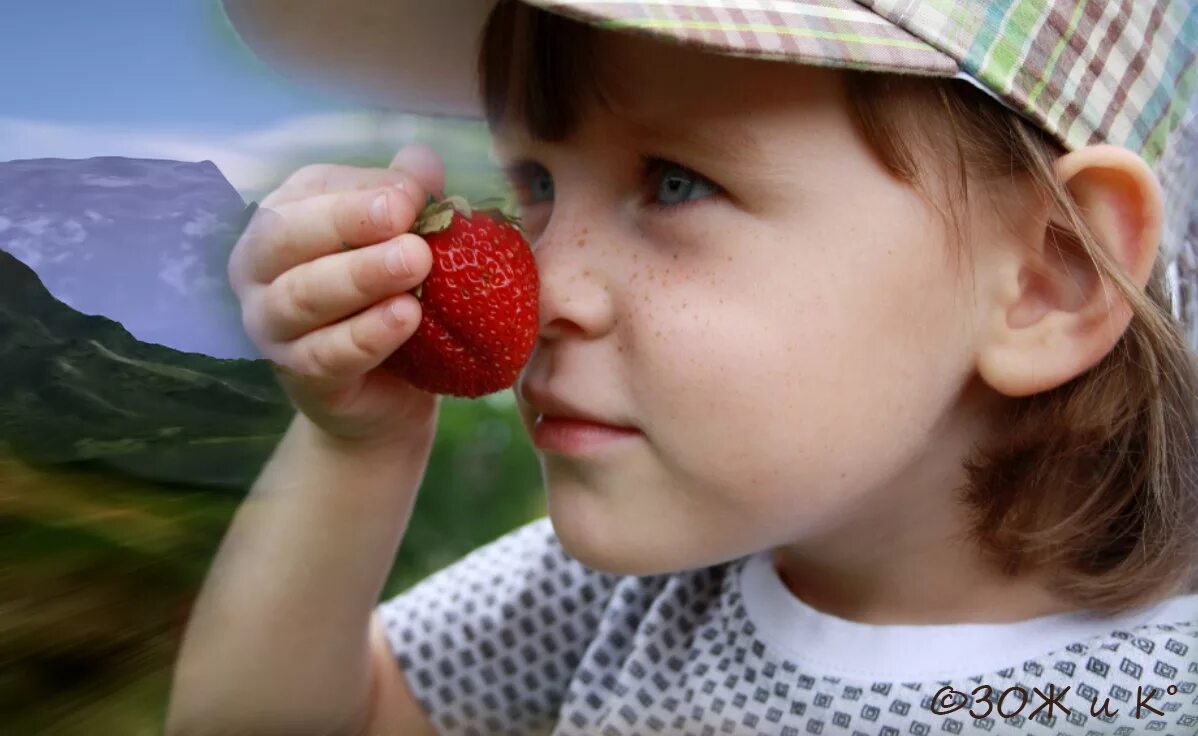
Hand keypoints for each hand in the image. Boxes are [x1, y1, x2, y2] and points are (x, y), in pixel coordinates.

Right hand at [228, 144, 446, 448]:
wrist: (386, 391)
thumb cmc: (384, 297)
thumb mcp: (400, 239)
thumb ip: (407, 197)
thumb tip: (422, 160)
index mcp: (284, 219)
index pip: (310, 192)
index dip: (360, 188)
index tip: (414, 192)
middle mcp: (261, 269)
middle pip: (286, 236)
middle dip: (346, 221)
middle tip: (404, 217)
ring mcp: (271, 326)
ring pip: (304, 296)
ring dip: (361, 276)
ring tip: (416, 263)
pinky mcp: (298, 377)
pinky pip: (326, 354)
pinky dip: (367, 334)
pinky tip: (406, 317)